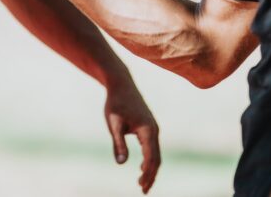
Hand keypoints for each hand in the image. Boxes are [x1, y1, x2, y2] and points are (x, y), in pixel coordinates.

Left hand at [104, 78, 160, 193]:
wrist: (121, 85)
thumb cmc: (115, 103)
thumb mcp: (114, 124)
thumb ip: (118, 144)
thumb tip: (122, 164)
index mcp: (148, 130)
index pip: (151, 158)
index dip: (147, 174)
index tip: (141, 187)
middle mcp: (154, 130)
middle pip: (156, 158)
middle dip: (151, 175)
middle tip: (143, 191)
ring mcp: (153, 128)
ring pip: (156, 153)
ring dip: (151, 169)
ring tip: (143, 183)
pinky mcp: (149, 127)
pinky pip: (152, 147)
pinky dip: (150, 159)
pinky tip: (142, 167)